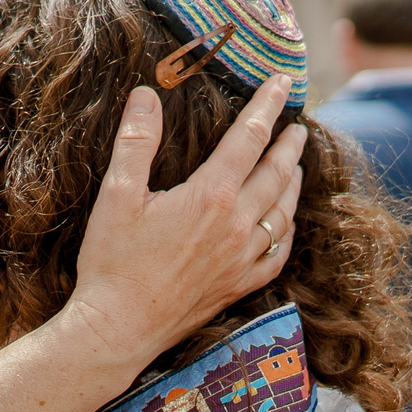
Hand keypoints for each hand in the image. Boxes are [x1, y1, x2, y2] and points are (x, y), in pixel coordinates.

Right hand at [58, 76, 307, 375]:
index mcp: (210, 196)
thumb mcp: (116, 195)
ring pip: (283, 213)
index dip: (267, 106)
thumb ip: (135, 141)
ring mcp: (242, 258)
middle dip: (289, 145)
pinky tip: (284, 224)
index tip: (282, 83)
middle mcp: (236, 225)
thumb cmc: (113, 262)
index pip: (249, 138)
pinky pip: (278, 255)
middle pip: (276, 174)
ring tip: (296, 167)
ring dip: (293, 185)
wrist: (119, 328)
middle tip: (298, 126)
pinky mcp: (238, 285)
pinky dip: (286, 232)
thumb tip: (146, 95)